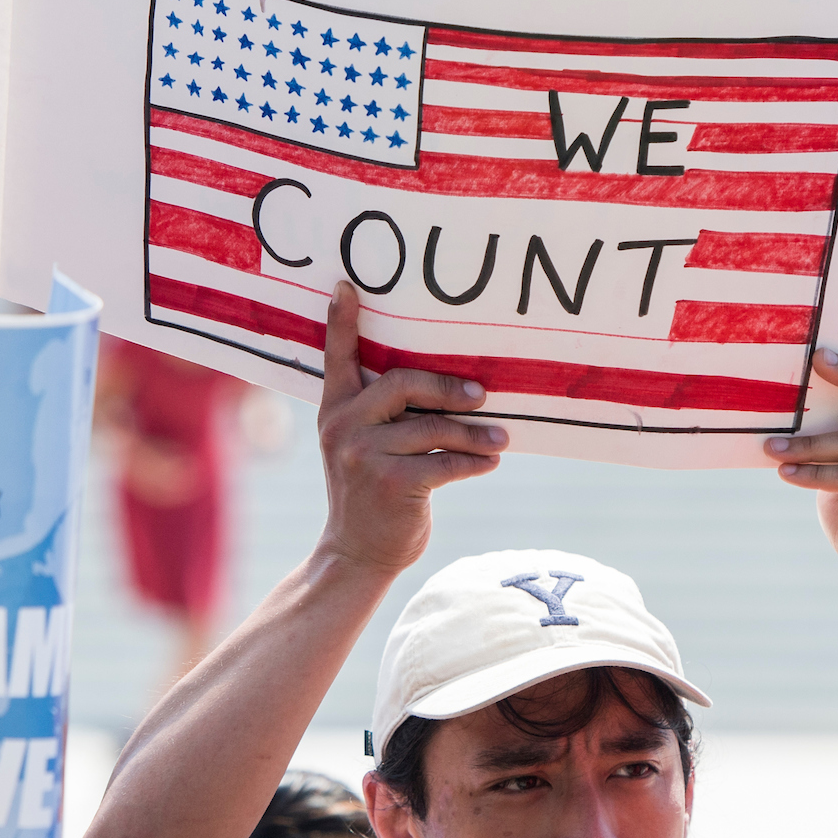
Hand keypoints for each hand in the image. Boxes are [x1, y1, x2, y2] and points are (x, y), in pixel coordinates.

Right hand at [315, 282, 507, 574]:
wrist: (358, 552)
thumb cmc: (374, 492)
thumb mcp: (363, 447)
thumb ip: (384, 414)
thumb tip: (451, 386)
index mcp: (336, 410)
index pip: (337, 356)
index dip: (342, 320)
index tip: (347, 285)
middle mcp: (343, 426)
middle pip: (403, 383)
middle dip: (448, 387)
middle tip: (481, 394)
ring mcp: (364, 455)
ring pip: (434, 427)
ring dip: (476, 432)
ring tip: (501, 438)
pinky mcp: (390, 483)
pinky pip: (446, 461)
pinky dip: (475, 460)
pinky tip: (490, 461)